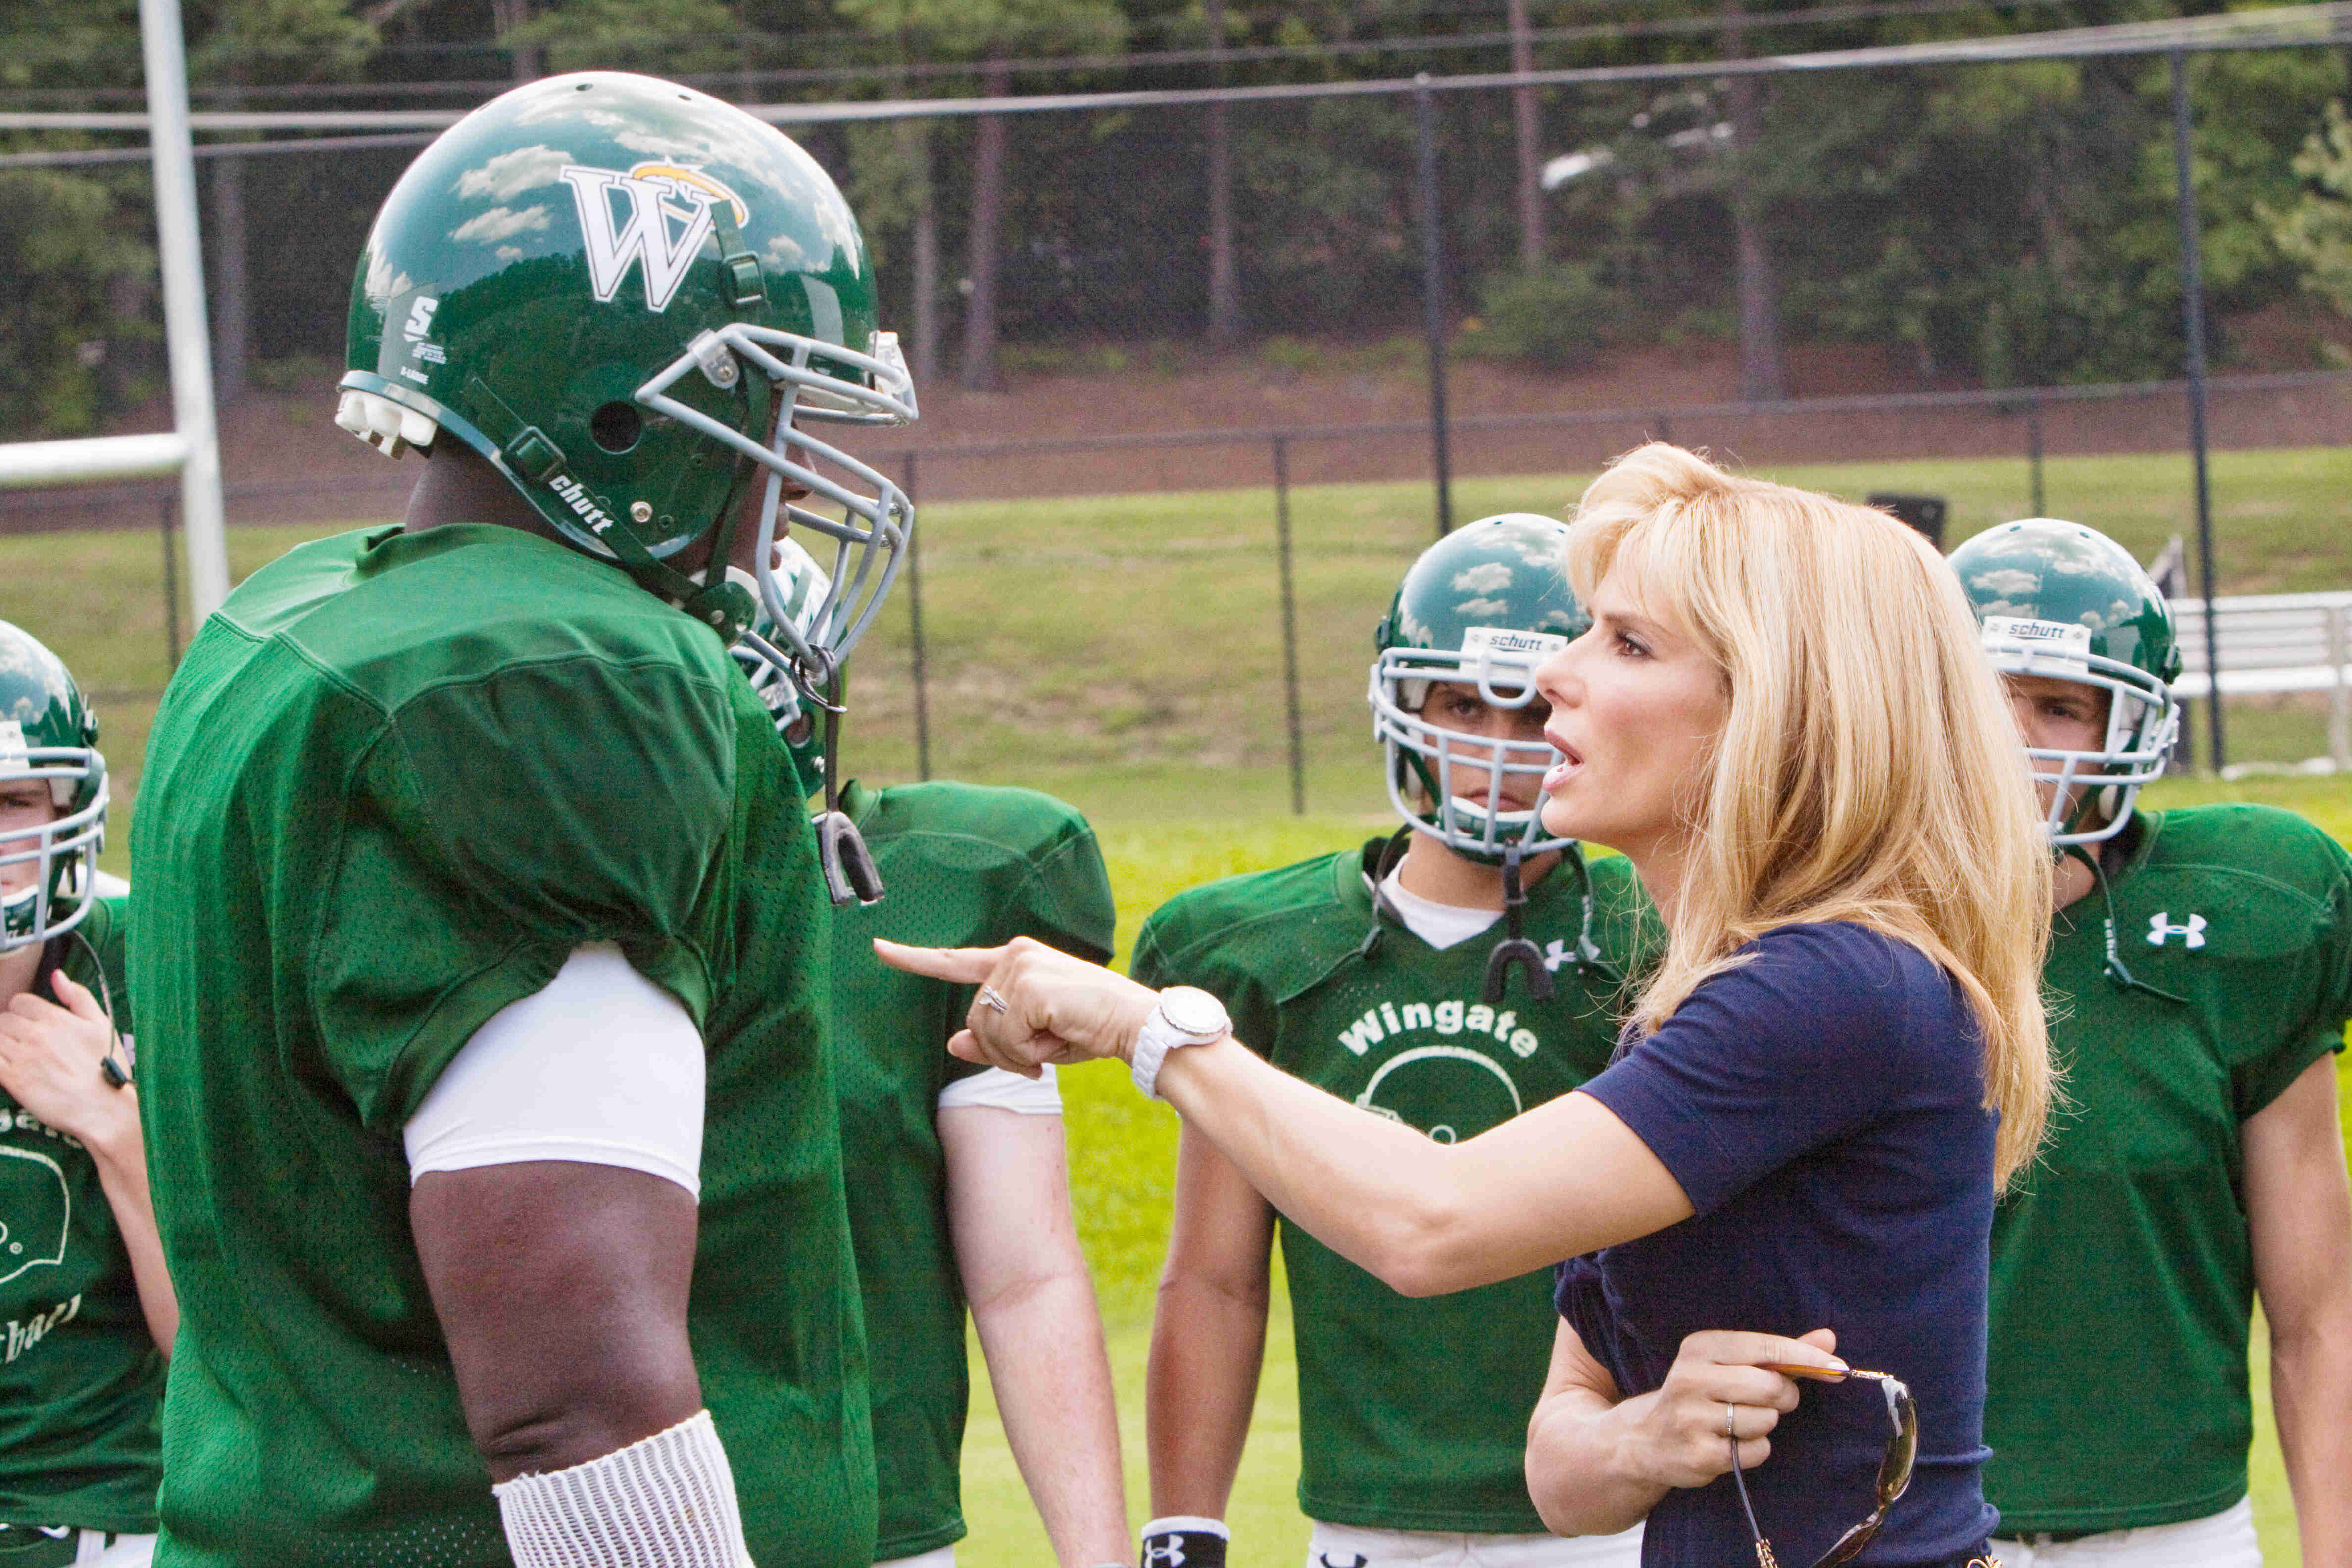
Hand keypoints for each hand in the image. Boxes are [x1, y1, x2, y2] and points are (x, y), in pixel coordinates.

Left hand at [0, 971, 132, 1152]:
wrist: (103, 1107)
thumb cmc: (106, 1067)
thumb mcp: (102, 1025)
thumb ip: (78, 996)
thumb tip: (57, 975)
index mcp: (56, 1018)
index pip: (20, 1002)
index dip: (22, 1012)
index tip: (30, 1025)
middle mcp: (36, 1034)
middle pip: (4, 1020)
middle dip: (10, 1029)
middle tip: (22, 1044)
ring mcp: (22, 1056)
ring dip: (2, 1045)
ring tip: (15, 1056)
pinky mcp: (12, 1079)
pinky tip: (7, 1066)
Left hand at [872, 936, 1159, 1078]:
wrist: (1136, 1024)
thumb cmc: (1090, 1028)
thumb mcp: (1035, 1038)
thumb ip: (993, 1040)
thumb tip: (954, 1043)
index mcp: (1015, 959)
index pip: (955, 961)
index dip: (914, 959)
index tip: (878, 948)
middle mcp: (1013, 954)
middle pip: (974, 1019)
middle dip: (1002, 1050)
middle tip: (1040, 1054)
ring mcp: (1020, 967)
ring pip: (986, 1032)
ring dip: (1017, 1053)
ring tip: (1054, 1043)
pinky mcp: (1029, 986)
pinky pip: (1007, 1038)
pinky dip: (1030, 1051)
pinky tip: (1058, 1039)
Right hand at [1627, 1328, 1841, 1488]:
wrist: (1647, 1439)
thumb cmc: (1701, 1395)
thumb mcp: (1729, 1365)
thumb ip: (1779, 1353)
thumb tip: (1829, 1339)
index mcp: (1700, 1347)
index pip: (1766, 1347)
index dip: (1807, 1358)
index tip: (1839, 1367)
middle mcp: (1691, 1378)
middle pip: (1770, 1386)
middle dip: (1784, 1396)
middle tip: (1773, 1400)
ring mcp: (1692, 1418)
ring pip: (1765, 1420)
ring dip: (1766, 1425)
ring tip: (1741, 1422)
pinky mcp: (1699, 1454)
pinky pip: (1757, 1451)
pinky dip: (1756, 1449)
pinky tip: (1732, 1443)